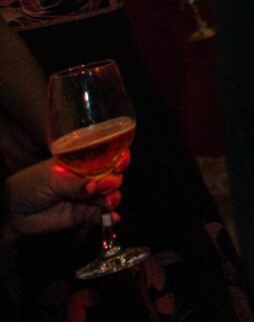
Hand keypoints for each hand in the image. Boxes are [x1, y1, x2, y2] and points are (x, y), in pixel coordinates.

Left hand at [6, 157, 123, 236]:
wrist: (12, 212)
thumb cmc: (29, 186)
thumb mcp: (51, 179)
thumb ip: (74, 184)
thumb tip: (95, 185)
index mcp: (81, 162)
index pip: (106, 156)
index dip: (117, 158)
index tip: (119, 164)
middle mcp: (88, 178)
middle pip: (112, 177)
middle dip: (114, 181)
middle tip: (106, 187)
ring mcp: (86, 197)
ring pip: (108, 197)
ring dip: (112, 199)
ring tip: (108, 204)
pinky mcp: (82, 215)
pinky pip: (99, 216)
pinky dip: (108, 217)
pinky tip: (112, 218)